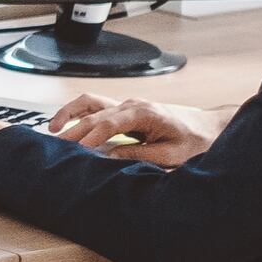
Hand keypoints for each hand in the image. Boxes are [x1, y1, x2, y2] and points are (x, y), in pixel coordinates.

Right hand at [45, 94, 219, 165]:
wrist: (210, 127)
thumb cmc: (195, 141)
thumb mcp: (170, 155)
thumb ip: (137, 156)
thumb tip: (107, 157)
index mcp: (145, 113)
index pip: (109, 124)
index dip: (91, 138)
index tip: (77, 152)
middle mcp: (133, 105)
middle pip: (94, 114)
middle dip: (72, 130)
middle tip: (55, 148)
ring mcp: (128, 105)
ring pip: (91, 104)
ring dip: (70, 114)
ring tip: (51, 129)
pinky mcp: (126, 111)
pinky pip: (97, 108)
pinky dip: (79, 114)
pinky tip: (66, 124)